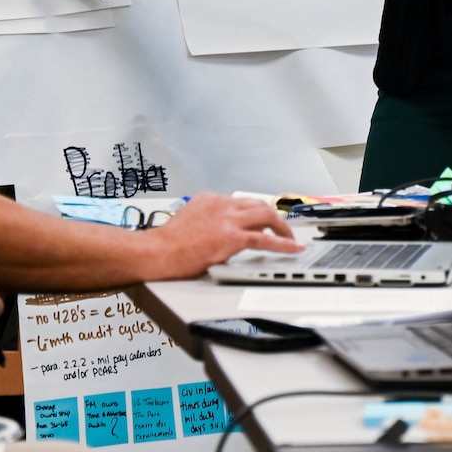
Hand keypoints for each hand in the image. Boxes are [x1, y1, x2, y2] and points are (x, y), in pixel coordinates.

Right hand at [144, 192, 299, 278]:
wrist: (157, 252)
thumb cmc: (167, 244)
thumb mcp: (189, 220)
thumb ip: (208, 220)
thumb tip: (220, 232)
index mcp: (210, 199)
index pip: (241, 202)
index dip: (256, 213)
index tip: (263, 221)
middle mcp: (221, 205)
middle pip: (258, 204)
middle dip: (274, 217)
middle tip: (283, 229)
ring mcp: (228, 220)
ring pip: (267, 216)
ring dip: (282, 227)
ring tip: (291, 238)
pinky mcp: (232, 238)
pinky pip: (265, 240)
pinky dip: (284, 244)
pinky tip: (293, 248)